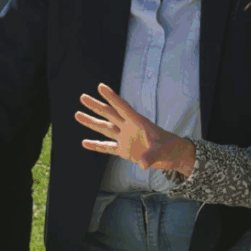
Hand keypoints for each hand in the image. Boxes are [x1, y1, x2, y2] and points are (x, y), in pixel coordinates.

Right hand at [76, 83, 195, 174]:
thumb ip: (152, 156)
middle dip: (96, 106)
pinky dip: (96, 145)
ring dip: (92, 122)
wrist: (172, 156)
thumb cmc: (170, 147)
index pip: (123, 107)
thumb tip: (142, 163)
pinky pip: (107, 147)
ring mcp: (125, 138)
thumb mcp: (163, 150)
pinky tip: (85, 142)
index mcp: (139, 122)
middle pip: (110, 114)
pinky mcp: (124, 150)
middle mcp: (129, 128)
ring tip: (77, 114)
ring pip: (105, 128)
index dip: (112, 97)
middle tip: (82, 97)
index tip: (100, 86)